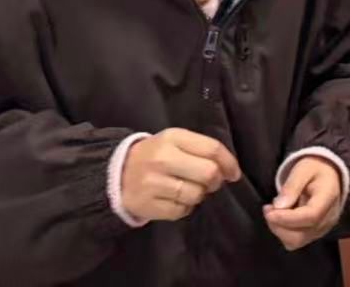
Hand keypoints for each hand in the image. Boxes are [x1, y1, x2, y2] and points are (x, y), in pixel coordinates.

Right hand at [119, 128, 240, 223]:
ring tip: (189, 190)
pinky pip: (180, 211)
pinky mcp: (147, 205)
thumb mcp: (174, 142)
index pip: (212, 149)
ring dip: (199, 195)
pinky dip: (184, 208)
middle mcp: (163, 159)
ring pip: (196, 195)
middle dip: (216, 181)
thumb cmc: (154, 155)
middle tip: (211, 183)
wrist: (116, 173)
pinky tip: (176, 200)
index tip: (234, 173)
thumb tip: (230, 170)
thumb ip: (200, 149)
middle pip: (208, 173)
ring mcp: (153, 183)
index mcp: (173, 137)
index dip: (229, 162)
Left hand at [264, 156, 343, 250]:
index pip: (310, 216)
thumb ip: (292, 186)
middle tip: (268, 208)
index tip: (268, 211)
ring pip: (296, 241)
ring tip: (274, 211)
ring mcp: (322, 229)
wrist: (328, 174)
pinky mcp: (315, 234)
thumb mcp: (302, 169)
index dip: (287, 218)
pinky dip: (283, 232)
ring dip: (279, 229)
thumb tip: (278, 206)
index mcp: (329, 198)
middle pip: (301, 235)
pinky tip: (282, 217)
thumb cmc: (315, 169)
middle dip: (278, 225)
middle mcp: (328, 218)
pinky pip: (295, 241)